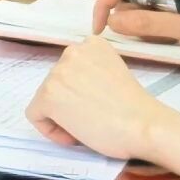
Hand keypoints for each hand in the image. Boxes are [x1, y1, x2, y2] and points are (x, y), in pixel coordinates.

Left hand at [24, 35, 179, 157]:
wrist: (144, 125)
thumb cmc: (136, 109)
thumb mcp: (113, 74)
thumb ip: (92, 73)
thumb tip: (75, 91)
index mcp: (92, 44)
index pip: (71, 70)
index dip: (81, 92)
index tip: (98, 105)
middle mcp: (72, 51)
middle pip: (57, 84)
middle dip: (70, 104)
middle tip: (94, 118)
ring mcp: (58, 72)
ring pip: (46, 100)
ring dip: (62, 117)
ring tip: (88, 127)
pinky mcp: (48, 94)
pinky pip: (35, 115)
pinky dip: (51, 130)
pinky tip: (75, 135)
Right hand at [97, 0, 179, 56]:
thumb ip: (149, 24)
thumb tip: (113, 21)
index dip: (103, 3)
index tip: (101, 30)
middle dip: (127, 18)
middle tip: (146, 39)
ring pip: (136, 4)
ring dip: (143, 25)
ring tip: (169, 38)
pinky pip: (150, 10)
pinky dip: (153, 26)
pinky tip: (173, 35)